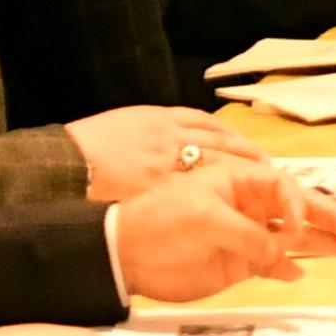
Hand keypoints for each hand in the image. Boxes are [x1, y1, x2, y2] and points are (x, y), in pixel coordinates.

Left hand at [62, 107, 261, 200]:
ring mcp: (166, 130)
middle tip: (276, 176)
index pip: (217, 182)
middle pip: (223, 157)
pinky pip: (198, 118)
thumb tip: (200, 221)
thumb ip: (167, 214)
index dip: (242, 191)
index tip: (264, 199)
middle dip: (252, 166)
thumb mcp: (131, 213)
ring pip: (215, 135)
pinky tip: (231, 132)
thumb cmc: (90, 195)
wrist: (59, 165)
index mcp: (165, 182)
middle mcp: (172, 154)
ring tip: (261, 155)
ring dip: (242, 145)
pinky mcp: (156, 114)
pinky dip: (219, 126)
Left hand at [111, 165, 335, 302]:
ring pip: (295, 239)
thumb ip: (248, 234)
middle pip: (301, 211)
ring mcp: (246, 236)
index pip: (286, 187)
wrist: (124, 253)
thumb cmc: (161, 221)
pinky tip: (303, 273)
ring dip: (324, 244)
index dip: (301, 204)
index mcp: (242, 182)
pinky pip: (272, 265)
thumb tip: (281, 253)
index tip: (299, 226)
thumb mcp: (204, 218)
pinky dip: (287, 270)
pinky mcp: (237, 264)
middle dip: (333, 221)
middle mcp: (250, 207)